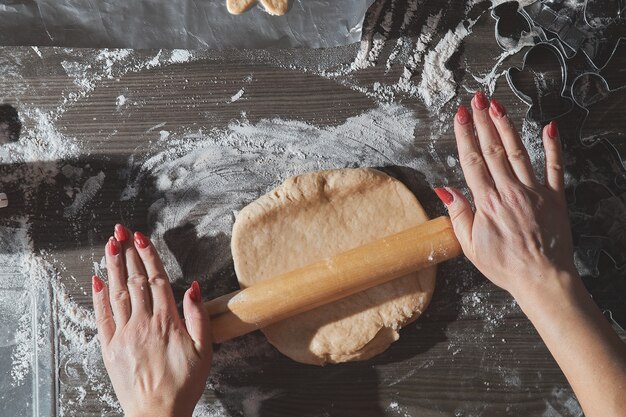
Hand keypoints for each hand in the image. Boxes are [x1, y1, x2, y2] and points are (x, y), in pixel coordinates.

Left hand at [91, 224, 211, 416]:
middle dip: (128, 253)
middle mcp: (143, 324)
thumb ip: (198, 317)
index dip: (148, 256)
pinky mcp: (110, 348)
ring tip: (110, 245)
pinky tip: (98, 280)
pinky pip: (102, 318)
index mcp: (167, 322)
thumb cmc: (184, 384)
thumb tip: (193, 287)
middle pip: (135, 280)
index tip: (141, 238)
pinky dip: (99, 297)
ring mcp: (124, 335)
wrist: (157, 414)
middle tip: (121, 231)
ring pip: (118, 293)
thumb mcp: (204, 350)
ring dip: (114, 267)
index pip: (157, 280)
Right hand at [435, 91, 575, 298]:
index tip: (459, 115)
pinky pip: (555, 167)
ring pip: (518, 152)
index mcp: (487, 204)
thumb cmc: (504, 266)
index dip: (464, 135)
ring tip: (498, 105)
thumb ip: (458, 215)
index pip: (472, 161)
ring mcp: (534, 192)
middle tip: (476, 99)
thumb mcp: (470, 247)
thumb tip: (444, 190)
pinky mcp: (555, 197)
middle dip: (482, 121)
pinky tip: (549, 127)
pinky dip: (553, 146)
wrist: (542, 279)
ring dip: (507, 127)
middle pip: (492, 150)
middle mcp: (509, 192)